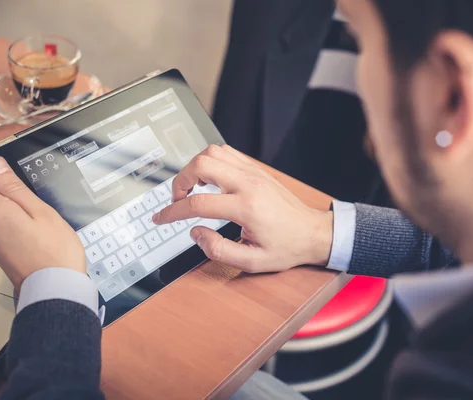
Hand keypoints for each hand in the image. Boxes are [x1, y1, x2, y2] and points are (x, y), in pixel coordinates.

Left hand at [0, 157, 84, 290]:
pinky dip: (16, 229)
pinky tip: (36, 237)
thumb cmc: (54, 251)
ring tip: (41, 224)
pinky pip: (3, 231)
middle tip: (38, 205)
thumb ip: (14, 187)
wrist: (56, 288)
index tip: (16, 176)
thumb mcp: (41, 211)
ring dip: (15, 213)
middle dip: (10, 195)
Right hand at [153, 145, 332, 272]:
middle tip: (177, 199)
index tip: (161, 218)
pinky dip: (210, 161)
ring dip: (194, 167)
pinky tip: (209, 179)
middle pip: (201, 165)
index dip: (172, 211)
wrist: (312, 232)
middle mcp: (249, 184)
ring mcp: (253, 172)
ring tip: (192, 188)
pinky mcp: (256, 169)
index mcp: (246, 207)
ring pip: (213, 152)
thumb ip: (218, 250)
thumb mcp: (252, 261)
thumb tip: (196, 232)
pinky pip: (226, 152)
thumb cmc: (286, 247)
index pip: (198, 203)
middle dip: (179, 181)